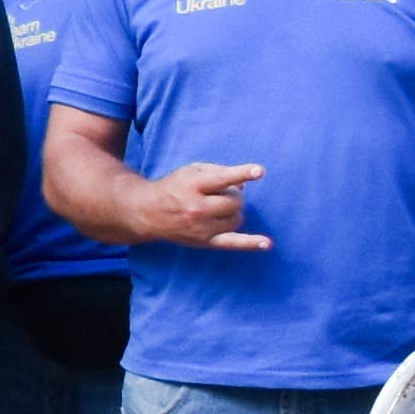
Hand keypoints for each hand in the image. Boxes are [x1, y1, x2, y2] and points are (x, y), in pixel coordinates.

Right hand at [138, 160, 271, 251]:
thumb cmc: (174, 187)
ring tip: (217, 207)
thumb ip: (218, 172)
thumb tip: (244, 187)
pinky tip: (267, 243)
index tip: (260, 171)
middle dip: (233, 195)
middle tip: (219, 194)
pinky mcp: (205, 241)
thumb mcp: (190, 170)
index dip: (242, 174)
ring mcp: (201, 227)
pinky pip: (233, 242)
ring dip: (233, 210)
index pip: (222, 179)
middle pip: (234, 201)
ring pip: (237, 217)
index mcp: (192, 185)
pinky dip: (251, 243)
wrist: (147, 212)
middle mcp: (196, 207)